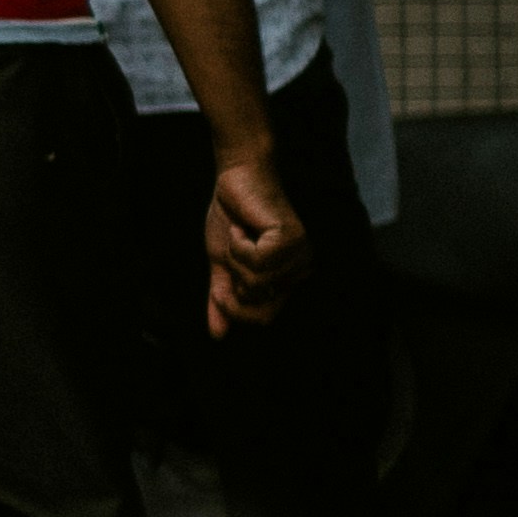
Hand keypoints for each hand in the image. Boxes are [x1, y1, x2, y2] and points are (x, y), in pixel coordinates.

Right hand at [203, 134, 307, 333]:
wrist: (235, 180)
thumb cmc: (232, 216)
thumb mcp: (221, 265)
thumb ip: (220, 300)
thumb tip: (217, 336)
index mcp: (287, 279)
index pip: (262, 318)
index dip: (233, 305)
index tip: (225, 272)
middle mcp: (300, 270)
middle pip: (258, 305)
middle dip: (233, 281)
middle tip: (232, 250)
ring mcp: (300, 256)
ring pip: (256, 283)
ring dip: (234, 257)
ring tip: (240, 232)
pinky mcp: (292, 239)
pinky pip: (257, 261)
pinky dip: (240, 244)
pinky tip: (244, 226)